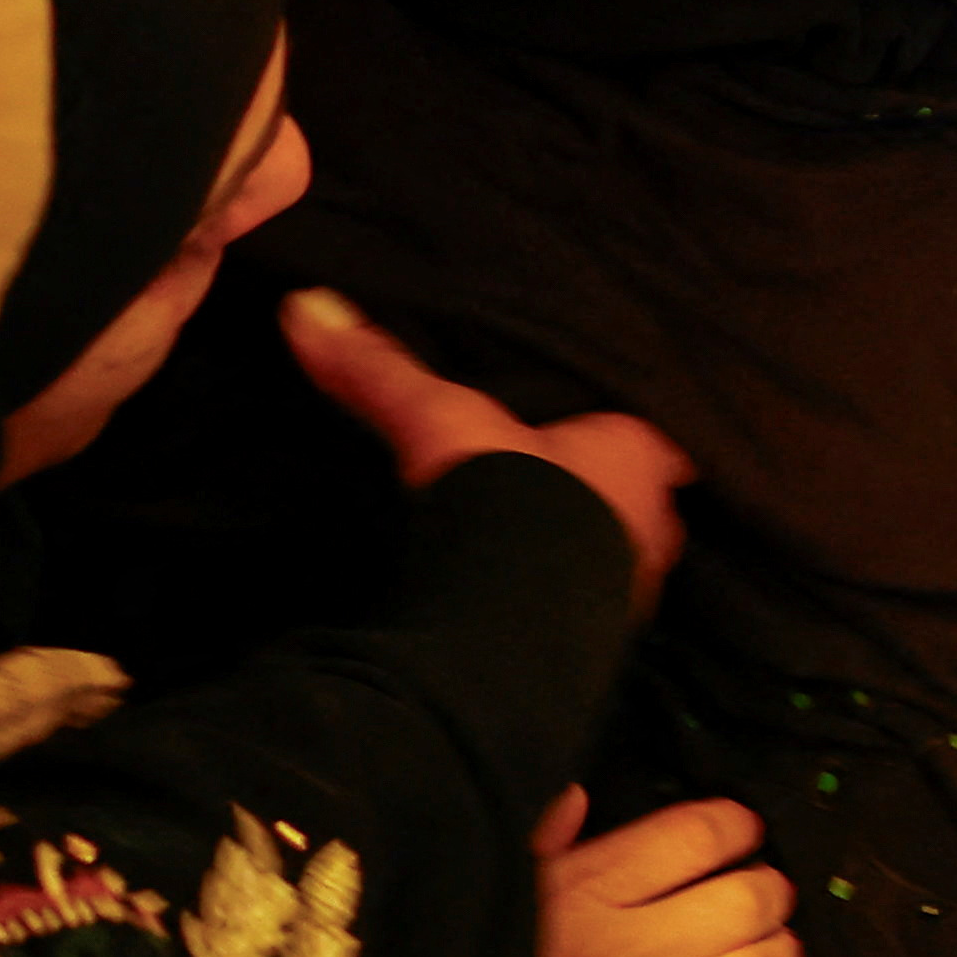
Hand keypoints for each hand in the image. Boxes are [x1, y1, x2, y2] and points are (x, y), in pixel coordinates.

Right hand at [281, 284, 692, 608]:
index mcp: (637, 459)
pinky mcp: (596, 649)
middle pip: (634, 504)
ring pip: (614, 564)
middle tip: (556, 493)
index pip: (646, 436)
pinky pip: (583, 621)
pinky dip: (557, 613)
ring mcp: (627, 595)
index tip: (585, 432)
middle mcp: (648, 528)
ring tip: (536, 551)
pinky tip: (522, 613)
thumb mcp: (438, 420)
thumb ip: (381, 370)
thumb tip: (308, 307)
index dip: (617, 433)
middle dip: (599, 500)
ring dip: (579, 558)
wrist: (511, 627)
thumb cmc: (505, 501)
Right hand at [506, 791, 797, 956]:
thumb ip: (541, 845)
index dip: (735, 825)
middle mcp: (634, 951)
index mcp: (589, 892)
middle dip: (768, 891)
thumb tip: (577, 796)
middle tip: (759, 896)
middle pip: (752, 899)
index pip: (699, 835)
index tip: (739, 832)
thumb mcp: (497, 900)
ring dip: (777, 955)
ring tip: (761, 953)